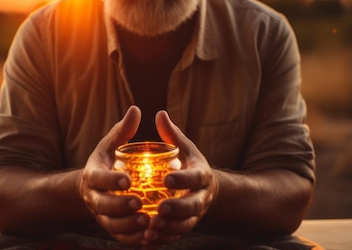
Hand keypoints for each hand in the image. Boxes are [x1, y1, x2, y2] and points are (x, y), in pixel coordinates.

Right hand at [79, 106, 149, 245]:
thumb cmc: (107, 162)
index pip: (99, 179)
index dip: (111, 180)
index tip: (128, 179)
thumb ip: (122, 130)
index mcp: (92, 175)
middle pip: (102, 205)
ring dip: (128, 225)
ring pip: (111, 225)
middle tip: (138, 203)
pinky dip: (133, 240)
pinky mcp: (111, 228)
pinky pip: (120, 238)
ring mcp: (101, 215)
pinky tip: (149, 237)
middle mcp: (93, 197)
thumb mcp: (110, 145)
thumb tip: (136, 109)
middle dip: (119, 206)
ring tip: (147, 221)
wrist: (95, 188)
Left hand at [143, 110, 218, 244]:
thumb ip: (172, 134)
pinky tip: (147, 239)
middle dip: (178, 209)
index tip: (166, 178)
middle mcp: (201, 197)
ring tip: (151, 227)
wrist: (204, 189)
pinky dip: (163, 239)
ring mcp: (194, 215)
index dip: (183, 179)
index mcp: (201, 175)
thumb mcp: (185, 148)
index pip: (194, 178)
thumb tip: (159, 113)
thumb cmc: (189, 164)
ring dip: (169, 228)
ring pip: (185, 225)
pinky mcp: (185, 227)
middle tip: (160, 208)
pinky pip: (176, 236)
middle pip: (193, 206)